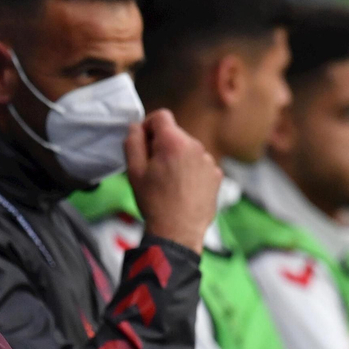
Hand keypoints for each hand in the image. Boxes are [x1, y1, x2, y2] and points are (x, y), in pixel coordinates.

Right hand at [125, 110, 221, 253]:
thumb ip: (132, 142)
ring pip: (187, 150)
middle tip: (152, 170)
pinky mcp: (216, 175)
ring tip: (168, 184)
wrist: (178, 232)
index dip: (148, 126)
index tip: (143, 144)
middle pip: (175, 134)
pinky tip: (182, 190)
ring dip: (177, 159)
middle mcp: (195, 146)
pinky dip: (190, 171)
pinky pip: (199, 164)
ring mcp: (208, 161)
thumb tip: (136, 127)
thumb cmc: (154, 202)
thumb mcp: (134, 171)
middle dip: (162, 146)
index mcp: (174, 142)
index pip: (161, 116)